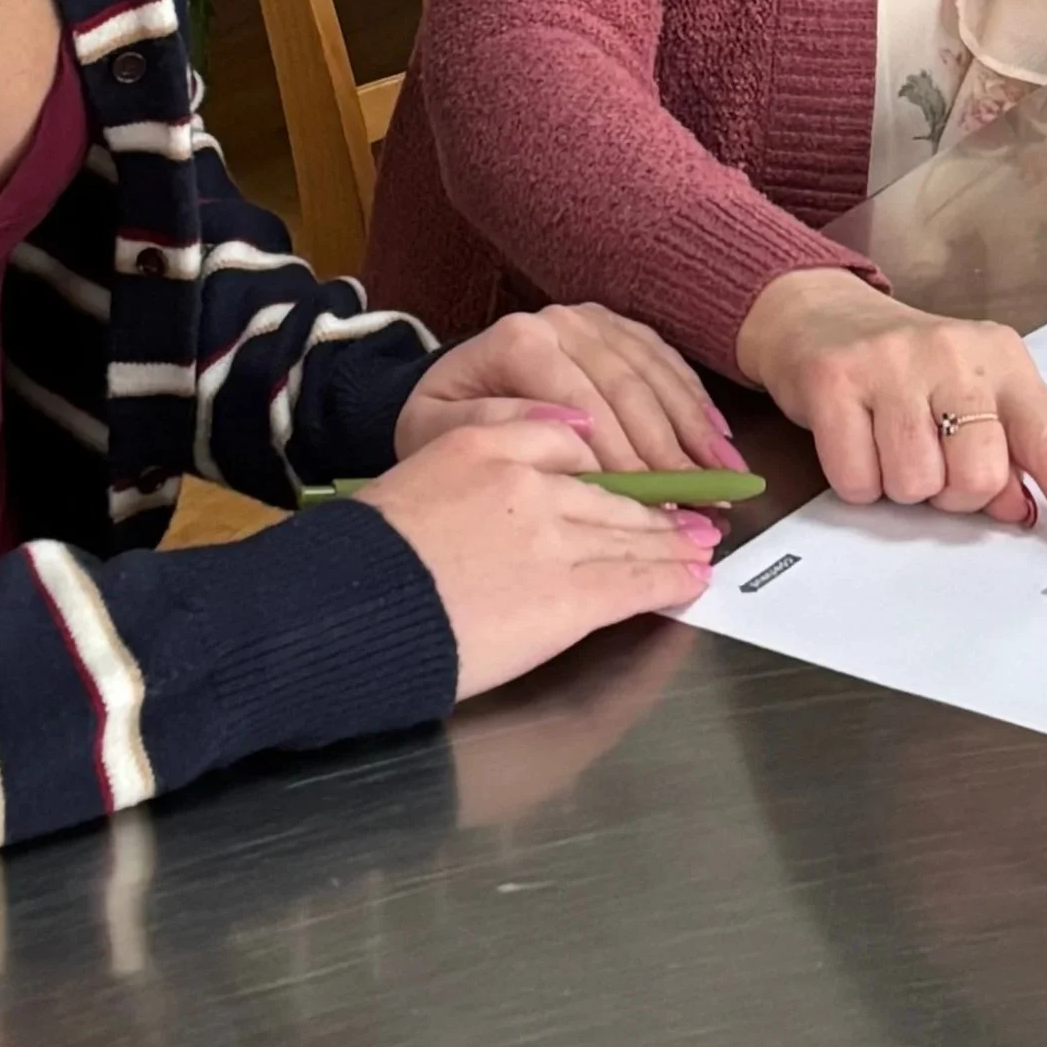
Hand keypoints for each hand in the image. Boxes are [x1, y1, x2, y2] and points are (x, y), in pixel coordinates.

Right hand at [357, 419, 720, 700]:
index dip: (610, 461)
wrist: (346, 608)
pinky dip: (670, 580)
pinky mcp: (568, 600)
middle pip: (609, 490)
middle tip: (691, 508)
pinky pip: (634, 583)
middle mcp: (528, 484)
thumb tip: (553, 438)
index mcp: (485, 444)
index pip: (570, 441)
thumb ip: (485, 446)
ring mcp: (554, 541)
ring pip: (630, 535)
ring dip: (672, 542)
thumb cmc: (363, 554)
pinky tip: (691, 580)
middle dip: (655, 503)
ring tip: (700, 545)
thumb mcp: (417, 472)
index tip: (631, 471)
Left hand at [397, 305, 745, 473]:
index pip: (585, 404)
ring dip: (695, 429)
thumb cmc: (446, 420)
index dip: (624, 457)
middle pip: (629, 390)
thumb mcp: (439, 432)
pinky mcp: (621, 329)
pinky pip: (667, 363)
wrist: (449, 389)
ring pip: (656, 376)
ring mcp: (596, 320)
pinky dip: (695, 403)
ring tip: (724, 477)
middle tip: (703, 501)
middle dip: (670, 451)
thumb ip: (493, 427)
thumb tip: (570, 429)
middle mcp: (562, 321)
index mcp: (520, 340)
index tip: (654, 505)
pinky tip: (718, 438)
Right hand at [734, 269, 1046, 577]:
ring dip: (902, 486)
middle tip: (931, 460)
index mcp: (1005, 362)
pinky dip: (857, 480)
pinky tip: (855, 438)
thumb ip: (1007, 451)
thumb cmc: (908, 369)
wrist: (817, 311)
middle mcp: (956, 354)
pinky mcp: (836, 379)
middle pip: (979, 479)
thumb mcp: (971, 396)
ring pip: (916, 484)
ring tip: (889, 442)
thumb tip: (1018, 512)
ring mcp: (894, 363)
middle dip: (953, 493)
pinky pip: (858, 480)